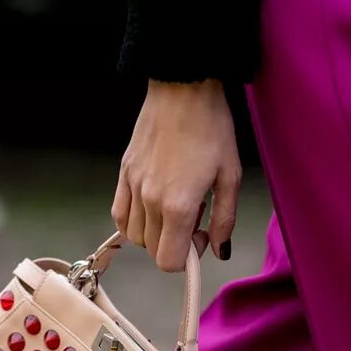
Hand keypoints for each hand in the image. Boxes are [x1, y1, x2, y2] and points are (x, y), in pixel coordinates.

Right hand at [112, 79, 240, 271]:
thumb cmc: (211, 128)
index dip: (187, 259)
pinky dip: (133, 221)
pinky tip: (151, 206)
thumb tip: (219, 250)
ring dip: (155, 233)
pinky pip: (120, 214)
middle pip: (153, 250)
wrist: (183, 89)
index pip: (169, 261)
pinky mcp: (124, 173)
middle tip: (193, 219)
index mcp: (178, 205)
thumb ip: (224, 220)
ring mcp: (133, 186)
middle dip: (174, 245)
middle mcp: (150, 200)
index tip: (201, 237)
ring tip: (173, 209)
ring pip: (135, 236)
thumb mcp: (230, 176)